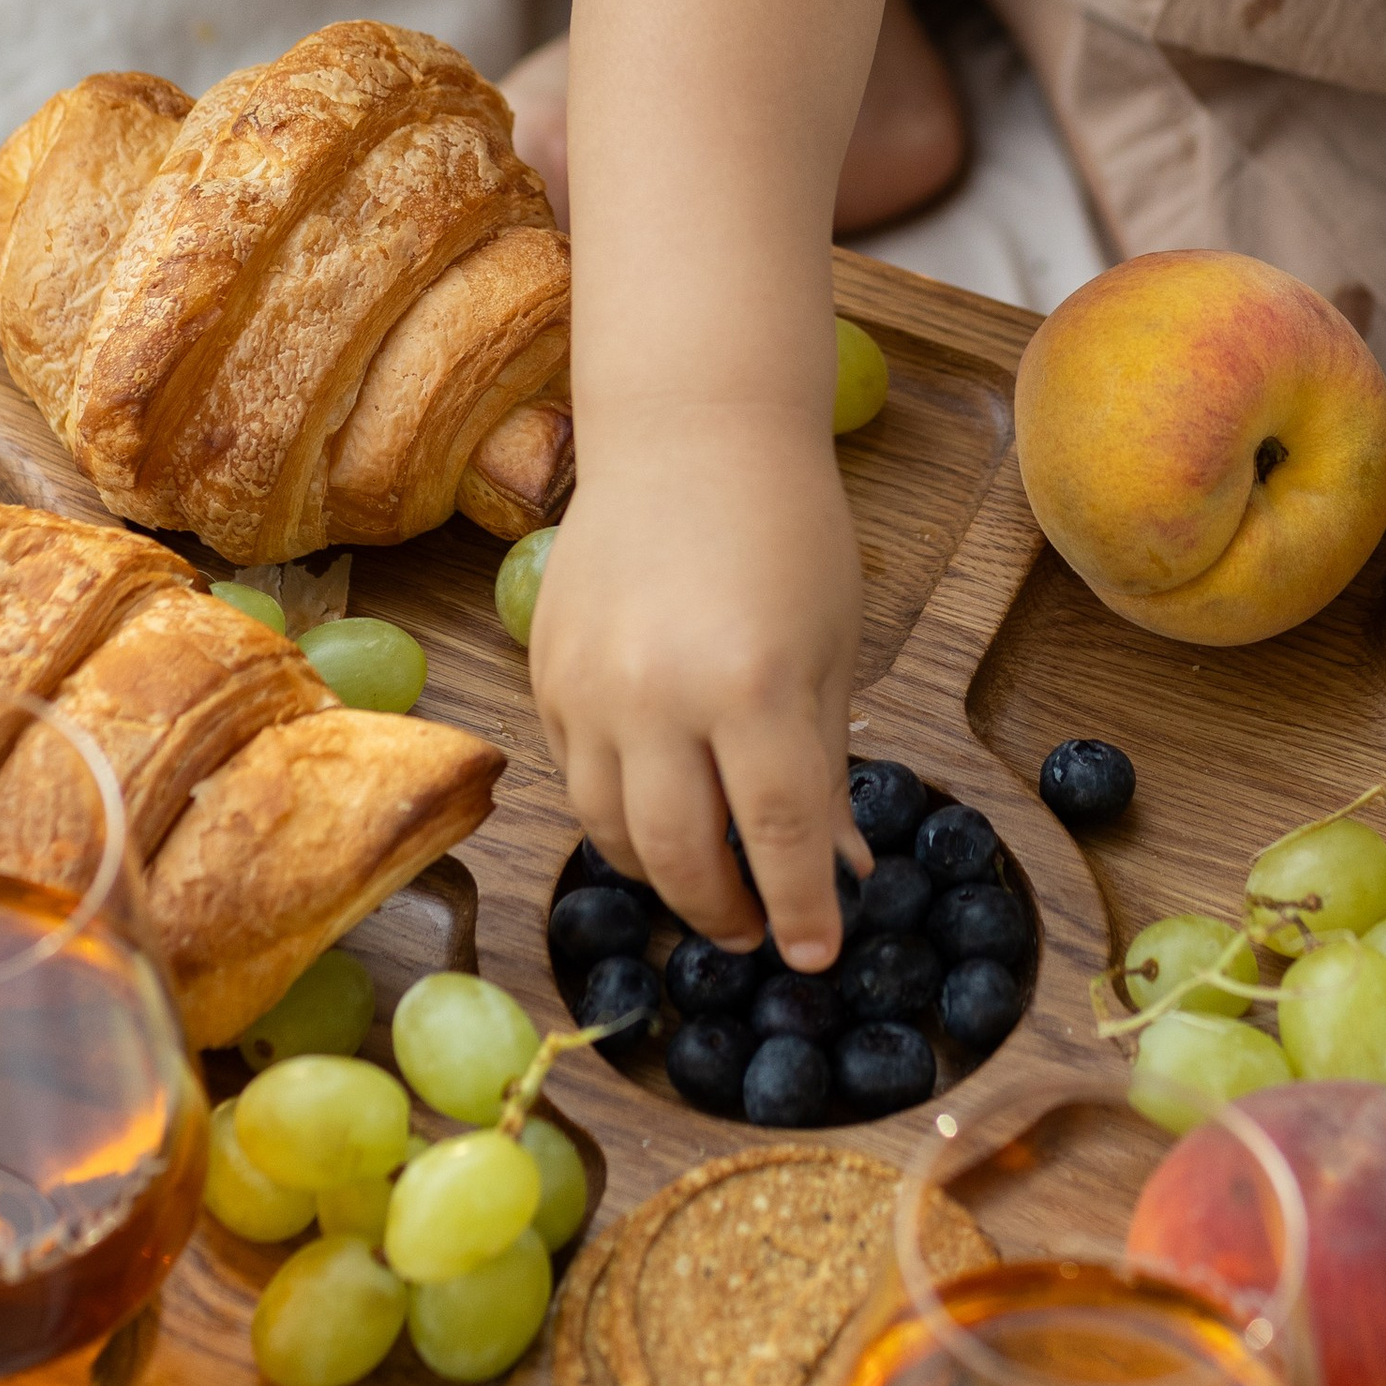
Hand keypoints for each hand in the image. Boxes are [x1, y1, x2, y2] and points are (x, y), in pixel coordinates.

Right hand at [528, 408, 871, 969]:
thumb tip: (838, 866)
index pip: (776, 837)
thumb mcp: (831, 646)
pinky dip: (619, 811)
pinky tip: (660, 807)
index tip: (816, 953)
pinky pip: (577, 777)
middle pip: (681, 856)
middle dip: (723, 912)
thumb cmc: (785, 528)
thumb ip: (824, 762)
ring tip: (707, 881)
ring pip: (611, 831)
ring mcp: (590, 688)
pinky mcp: (547, 674)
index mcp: (752, 686)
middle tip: (756, 930)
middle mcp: (659, 696)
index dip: (800, 908)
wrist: (688, 432)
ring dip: (663, 873)